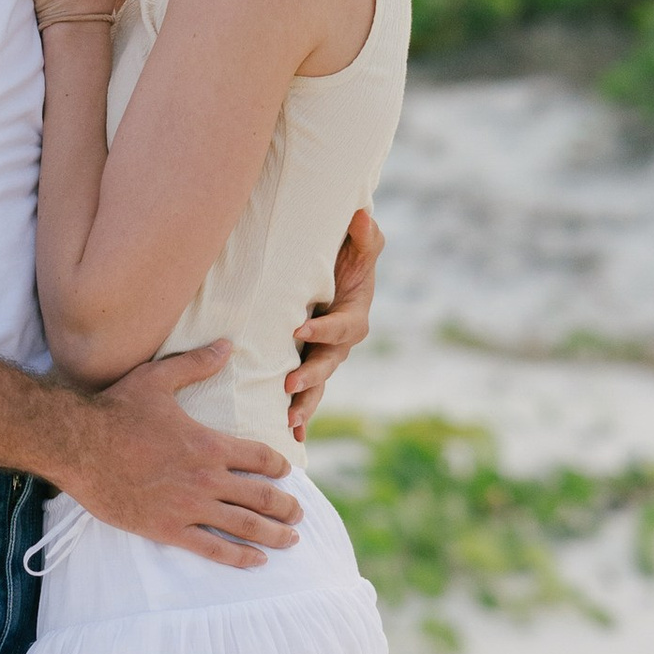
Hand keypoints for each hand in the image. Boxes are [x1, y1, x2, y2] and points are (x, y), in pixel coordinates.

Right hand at [61, 342, 300, 565]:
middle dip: (287, 506)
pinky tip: (257, 562)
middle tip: (299, 513)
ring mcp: (188, 507)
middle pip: (262, 497)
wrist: (77, 445)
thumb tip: (226, 345)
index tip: (287, 472)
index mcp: (209, 444)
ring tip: (291, 540)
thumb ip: (196, 365)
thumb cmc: (115, 411)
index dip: (279, 465)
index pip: (261, 457)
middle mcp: (206, 479)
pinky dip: (239, 558)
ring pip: (245, 526)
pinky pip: (212, 549)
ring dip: (274, 534)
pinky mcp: (167, 529)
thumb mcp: (157, 379)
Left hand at [285, 209, 382, 437]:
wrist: (335, 274)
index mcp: (354, 316)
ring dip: (305, 404)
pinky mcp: (309, 366)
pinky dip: (302, 417)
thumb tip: (360, 214)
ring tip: (289, 421)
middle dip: (311, 375)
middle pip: (329, 363)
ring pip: (318, 386)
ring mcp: (326, 358)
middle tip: (290, 383)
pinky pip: (307, 396)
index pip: (341, 326)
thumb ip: (364, 235)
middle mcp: (342, 343)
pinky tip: (292, 438)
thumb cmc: (346, 258)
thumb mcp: (358, 246)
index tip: (300, 329)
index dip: (324, 330)